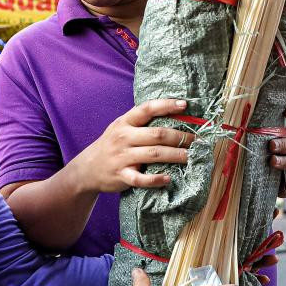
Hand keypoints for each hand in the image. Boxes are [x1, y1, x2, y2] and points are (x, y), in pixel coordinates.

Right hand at [69, 98, 191, 193]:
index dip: (167, 105)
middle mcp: (124, 137)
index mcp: (125, 122)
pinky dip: (156, 180)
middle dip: (181, 137)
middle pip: (157, 134)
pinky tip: (168, 178)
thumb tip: (174, 116)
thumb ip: (141, 123)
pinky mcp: (122, 175)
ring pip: (154, 154)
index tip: (185, 105)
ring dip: (176, 155)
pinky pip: (141, 179)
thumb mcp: (121, 128)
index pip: (147, 109)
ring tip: (191, 157)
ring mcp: (122, 157)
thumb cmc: (111, 145)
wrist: (87, 168)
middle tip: (197, 141)